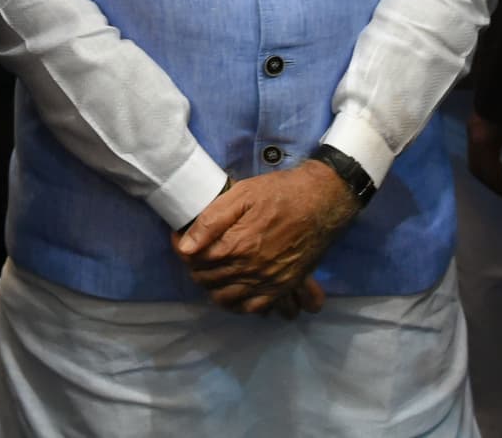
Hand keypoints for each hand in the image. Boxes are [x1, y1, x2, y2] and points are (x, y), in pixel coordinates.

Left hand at [172, 163, 356, 314]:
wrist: (321, 201)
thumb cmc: (279, 192)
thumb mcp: (242, 194)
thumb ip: (211, 221)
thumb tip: (186, 247)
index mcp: (237, 244)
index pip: (194, 259)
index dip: (182, 247)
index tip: (180, 237)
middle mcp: (251, 269)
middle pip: (207, 279)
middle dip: (194, 266)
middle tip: (195, 250)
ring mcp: (267, 281)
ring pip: (225, 298)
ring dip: (212, 285)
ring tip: (211, 268)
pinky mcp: (282, 287)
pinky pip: (252, 308)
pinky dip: (237, 303)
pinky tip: (232, 288)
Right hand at [466, 108, 501, 200]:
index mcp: (483, 143)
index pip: (492, 176)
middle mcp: (472, 138)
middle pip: (478, 171)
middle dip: (496, 186)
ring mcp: (472, 129)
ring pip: (476, 162)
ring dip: (491, 175)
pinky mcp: (476, 123)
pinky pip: (477, 151)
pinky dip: (489, 163)